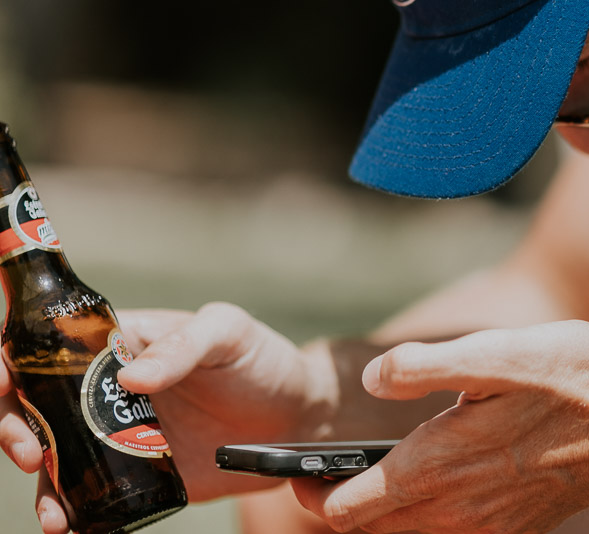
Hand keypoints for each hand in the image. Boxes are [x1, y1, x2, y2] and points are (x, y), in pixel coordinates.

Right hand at [2, 302, 329, 533]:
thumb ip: (184, 346)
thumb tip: (131, 378)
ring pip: (57, 459)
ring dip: (42, 485)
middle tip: (31, 453)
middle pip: (34, 406)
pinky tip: (72, 528)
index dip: (12, 364)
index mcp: (120, 342)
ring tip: (53, 512)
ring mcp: (119, 436)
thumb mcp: (228, 334)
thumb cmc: (262, 360)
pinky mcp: (137, 476)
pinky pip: (92, 496)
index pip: (46, 345)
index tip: (4, 386)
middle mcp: (108, 391)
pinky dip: (74, 514)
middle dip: (14, 429)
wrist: (298, 417)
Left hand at [291, 320, 588, 533]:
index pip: (348, 509)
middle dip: (339, 507)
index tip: (295, 474)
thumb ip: (425, 368)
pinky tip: (438, 480)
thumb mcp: (498, 352)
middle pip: (371, 531)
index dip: (312, 493)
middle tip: (322, 475)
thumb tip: (372, 380)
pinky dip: (426, 518)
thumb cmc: (574, 375)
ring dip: (382, 514)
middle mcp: (460, 510)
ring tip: (374, 475)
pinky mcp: (516, 528)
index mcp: (442, 465)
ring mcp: (490, 526)